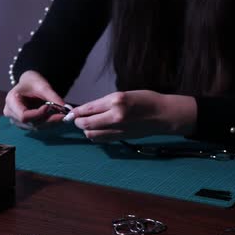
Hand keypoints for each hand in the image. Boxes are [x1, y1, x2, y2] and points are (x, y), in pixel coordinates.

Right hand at [3, 71, 65, 128]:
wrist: (29, 83)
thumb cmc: (32, 81)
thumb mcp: (42, 86)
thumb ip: (53, 97)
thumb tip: (67, 108)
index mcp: (11, 101)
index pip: (23, 115)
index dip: (37, 114)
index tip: (49, 107)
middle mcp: (11, 113)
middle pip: (30, 123)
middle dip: (48, 119)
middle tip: (64, 115)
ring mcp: (17, 120)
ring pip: (36, 127)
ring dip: (50, 122)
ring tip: (63, 115)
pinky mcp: (25, 124)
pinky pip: (38, 126)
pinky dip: (49, 123)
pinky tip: (58, 117)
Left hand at [67, 90, 196, 141]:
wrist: (163, 114)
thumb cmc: (145, 100)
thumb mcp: (123, 94)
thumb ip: (104, 103)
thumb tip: (86, 110)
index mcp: (116, 100)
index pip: (88, 109)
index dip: (75, 112)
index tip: (70, 113)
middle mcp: (115, 116)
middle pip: (86, 124)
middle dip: (78, 122)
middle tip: (77, 119)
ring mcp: (118, 129)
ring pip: (91, 134)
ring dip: (86, 130)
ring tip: (90, 124)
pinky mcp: (121, 137)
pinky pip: (101, 139)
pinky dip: (95, 135)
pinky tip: (99, 129)